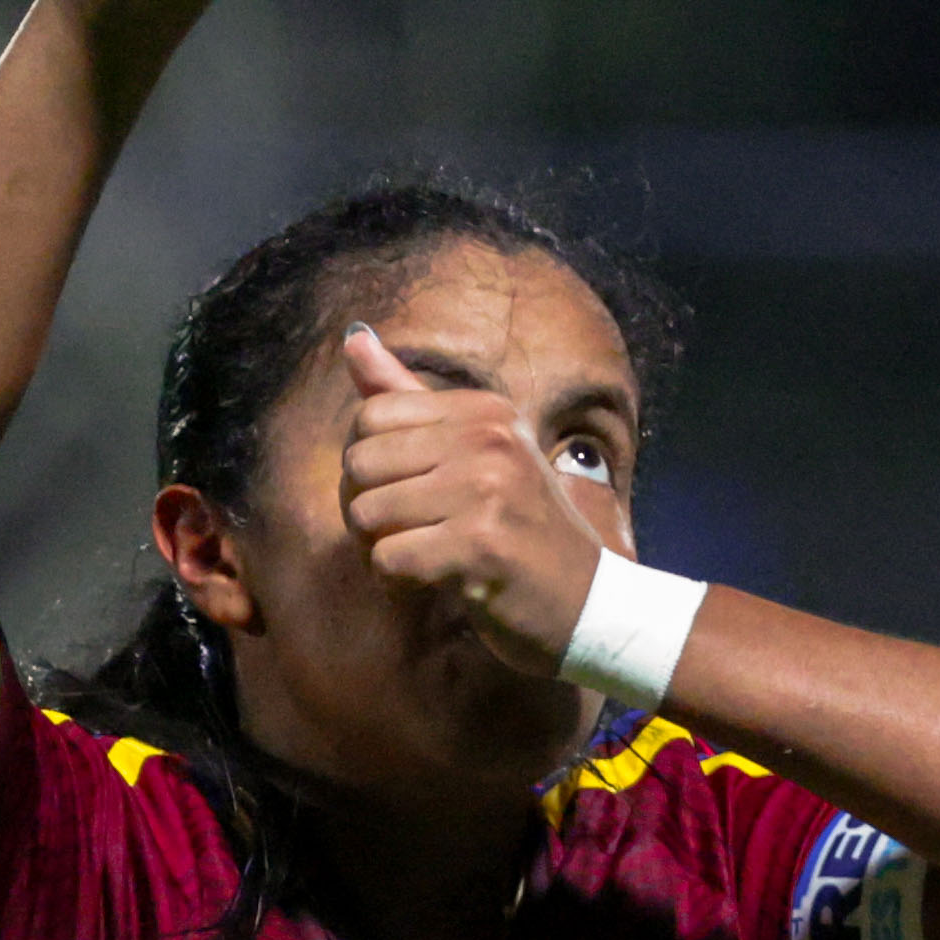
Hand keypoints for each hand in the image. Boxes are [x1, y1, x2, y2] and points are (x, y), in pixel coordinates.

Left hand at [332, 322, 625, 678]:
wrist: (586, 602)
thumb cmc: (520, 528)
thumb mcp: (474, 451)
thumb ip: (407, 395)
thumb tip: (353, 337)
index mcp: (485, 410)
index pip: (371, 415)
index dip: (368, 464)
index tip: (401, 492)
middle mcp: (489, 439)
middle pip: (360, 463)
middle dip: (365, 508)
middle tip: (405, 533)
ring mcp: (488, 490)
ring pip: (367, 513)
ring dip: (379, 548)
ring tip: (420, 557)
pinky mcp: (482, 545)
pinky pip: (389, 559)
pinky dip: (397, 581)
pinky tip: (431, 581)